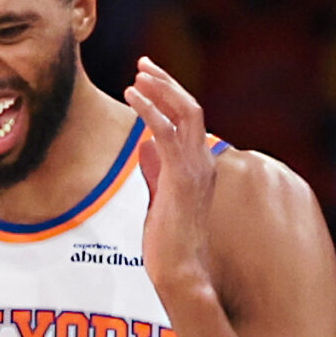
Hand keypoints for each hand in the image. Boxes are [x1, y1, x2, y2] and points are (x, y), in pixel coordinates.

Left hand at [123, 58, 218, 305]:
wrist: (180, 272)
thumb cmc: (168, 243)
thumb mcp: (161, 199)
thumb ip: (157, 172)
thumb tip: (145, 150)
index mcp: (201, 167)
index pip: (190, 120)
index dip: (172, 96)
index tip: (149, 79)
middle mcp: (203, 163)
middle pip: (191, 108)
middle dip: (168, 82)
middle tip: (144, 64)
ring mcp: (196, 169)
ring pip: (185, 113)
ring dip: (160, 89)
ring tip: (138, 74)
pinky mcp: (181, 178)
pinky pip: (167, 133)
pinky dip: (150, 110)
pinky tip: (132, 96)